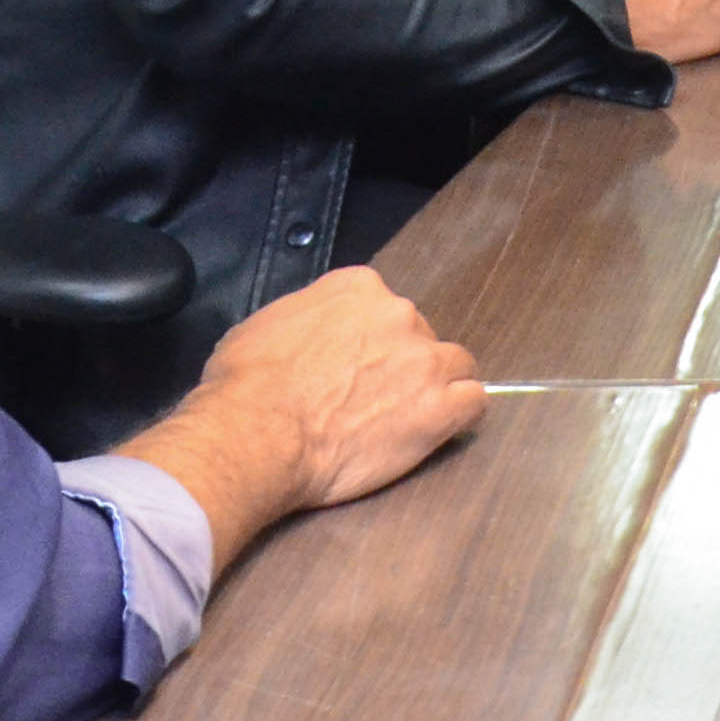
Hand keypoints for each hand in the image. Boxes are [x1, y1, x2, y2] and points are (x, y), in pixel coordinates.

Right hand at [120, 264, 486, 571]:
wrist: (258, 432)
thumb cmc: (247, 384)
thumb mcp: (265, 325)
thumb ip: (306, 319)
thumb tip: (308, 337)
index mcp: (358, 288)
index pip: (383, 306)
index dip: (372, 340)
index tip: (356, 364)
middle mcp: (398, 314)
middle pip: (419, 335)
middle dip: (403, 364)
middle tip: (373, 398)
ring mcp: (424, 361)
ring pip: (456, 365)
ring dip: (438, 386)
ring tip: (409, 416)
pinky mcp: (439, 409)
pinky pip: (473, 402)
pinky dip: (460, 414)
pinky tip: (438, 429)